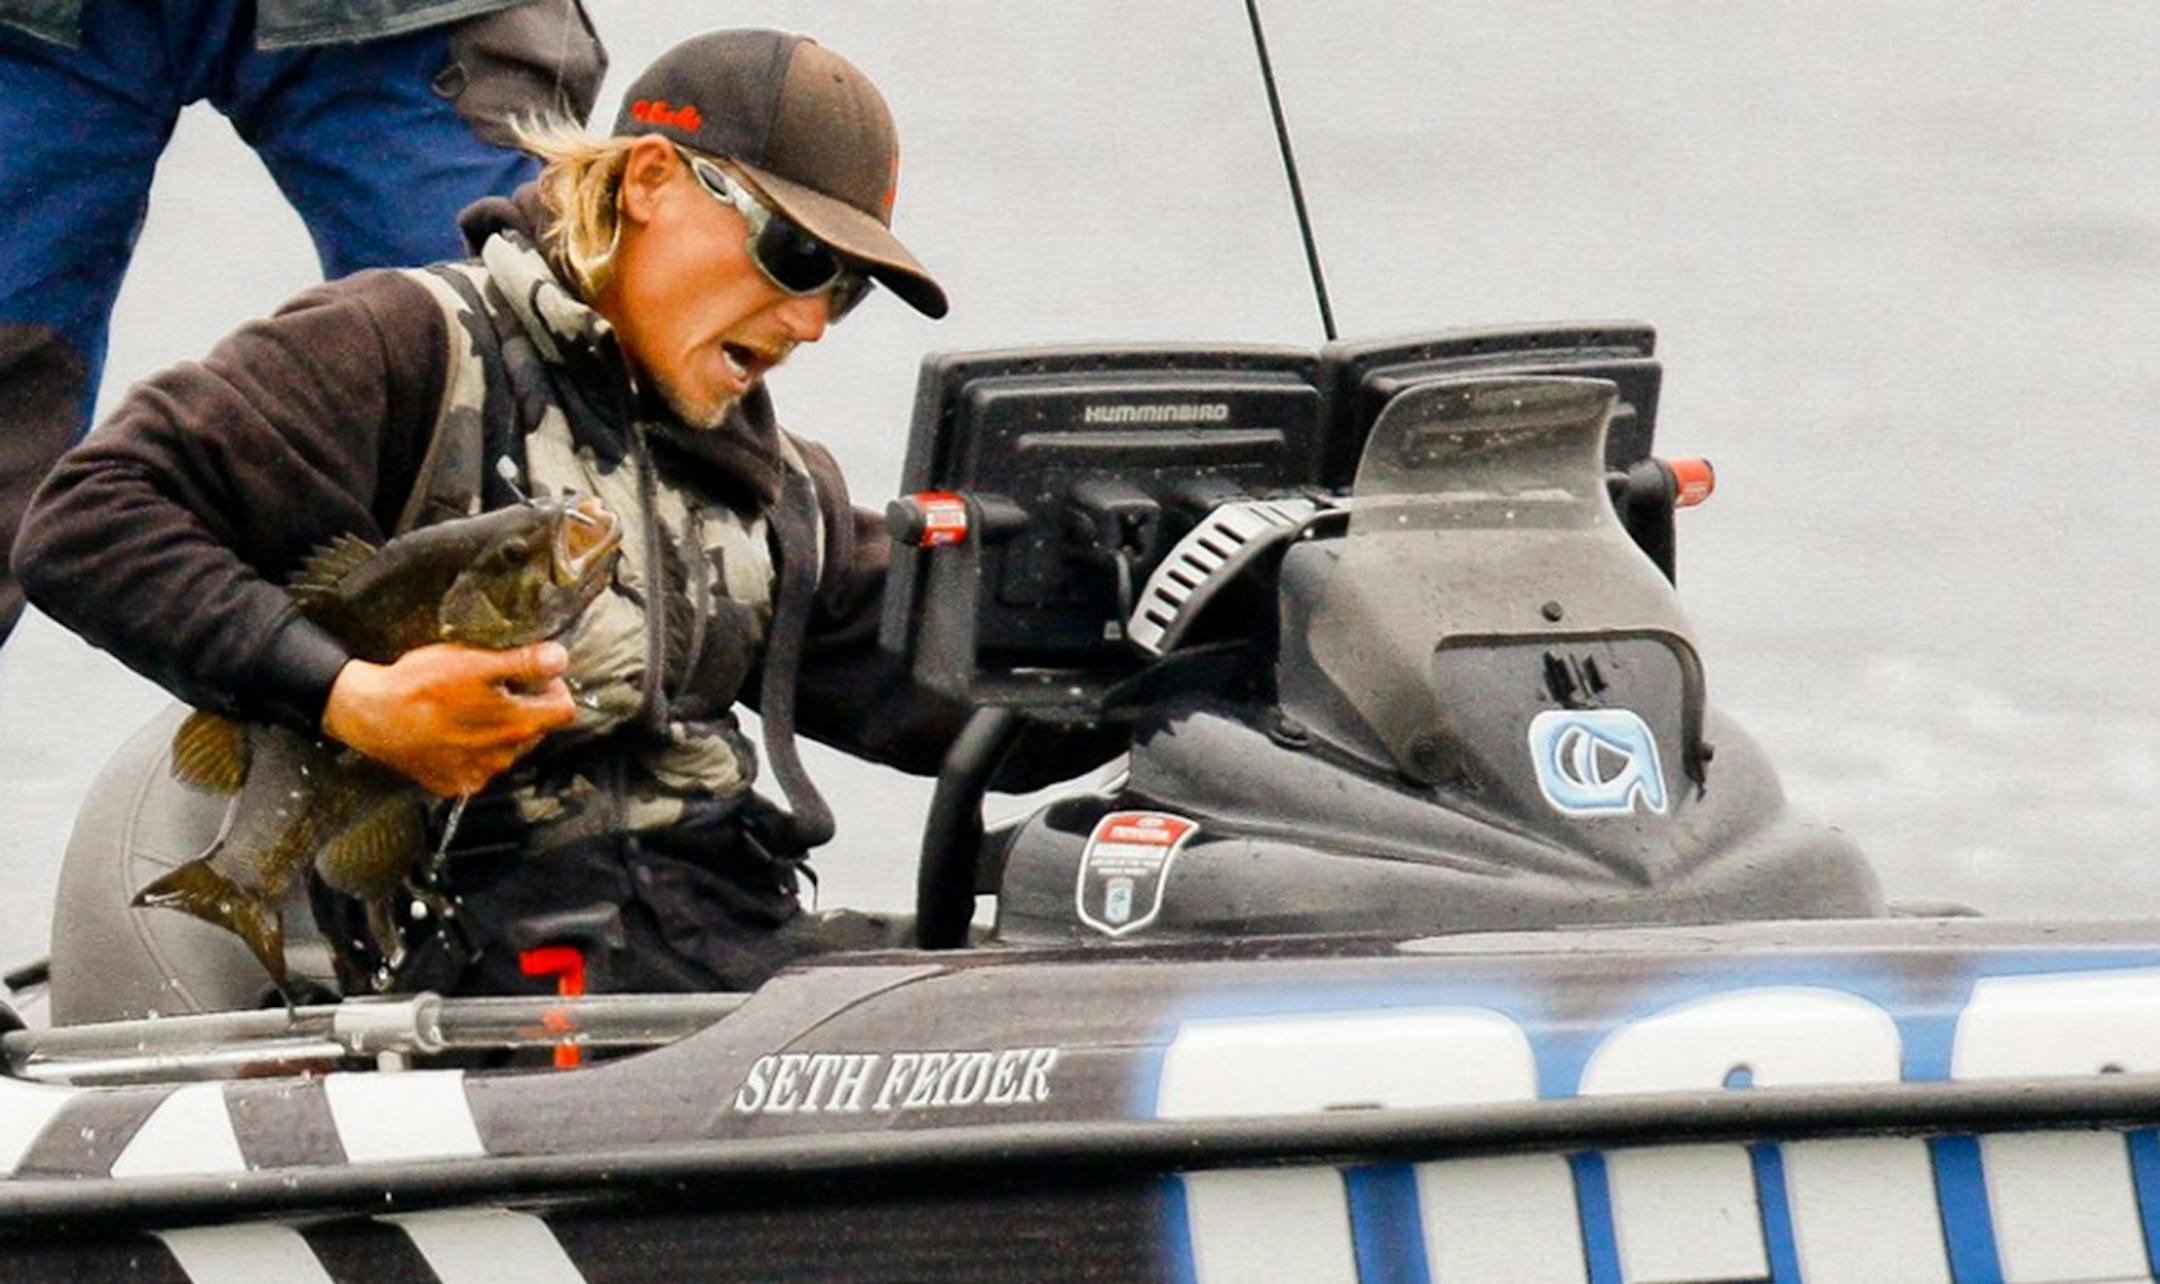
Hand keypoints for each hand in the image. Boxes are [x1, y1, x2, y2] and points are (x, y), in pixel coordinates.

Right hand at [321, 641, 576, 796]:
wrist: (369, 715)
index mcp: (517, 725)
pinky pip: (478, 766)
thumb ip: (524, 663)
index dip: (554, 688)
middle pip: (537, 729)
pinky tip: (452, 731)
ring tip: (469, 707)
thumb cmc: (420, 686)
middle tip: (496, 687)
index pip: (565, 711)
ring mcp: (479, 774)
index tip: (537, 676)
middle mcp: (505, 757)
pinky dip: (473, 749)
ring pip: (508, 749)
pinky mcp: (455, 784)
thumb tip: (560, 658)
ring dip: (499, 729)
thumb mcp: (474, 663)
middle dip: (525, 707)